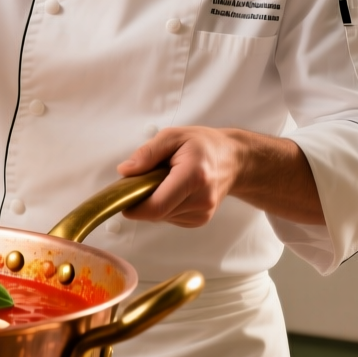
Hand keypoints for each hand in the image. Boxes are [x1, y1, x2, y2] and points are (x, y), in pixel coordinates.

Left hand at [117, 128, 243, 227]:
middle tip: (145, 179)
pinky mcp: (200, 220)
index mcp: (194, 177)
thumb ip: (147, 153)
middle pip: (156, 213)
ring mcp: (203, 213)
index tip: (123, 198)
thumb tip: (125, 171)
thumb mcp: (173, 136)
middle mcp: (201, 199)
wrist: (234, 160)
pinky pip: (171, 217)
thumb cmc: (204, 145)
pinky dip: (166, 206)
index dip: (134, 207)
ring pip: (162, 217)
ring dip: (155, 202)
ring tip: (166, 181)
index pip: (157, 206)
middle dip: (142, 200)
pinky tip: (175, 190)